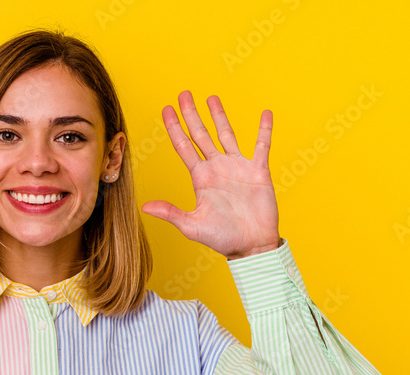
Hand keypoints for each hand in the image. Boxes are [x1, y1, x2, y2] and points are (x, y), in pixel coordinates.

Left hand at [141, 92, 280, 260]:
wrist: (251, 246)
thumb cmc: (222, 238)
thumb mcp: (192, 226)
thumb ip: (170, 212)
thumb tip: (144, 207)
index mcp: (200, 178)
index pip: (184, 146)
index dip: (175, 128)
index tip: (167, 109)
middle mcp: (217, 168)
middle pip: (201, 134)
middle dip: (192, 114)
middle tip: (184, 94)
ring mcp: (238, 167)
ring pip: (227, 134)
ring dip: (219, 116)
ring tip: (211, 97)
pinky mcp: (258, 171)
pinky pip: (262, 146)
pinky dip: (264, 130)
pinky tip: (265, 114)